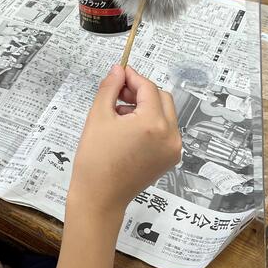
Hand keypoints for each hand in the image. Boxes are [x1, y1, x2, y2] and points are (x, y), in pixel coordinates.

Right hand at [68, 65, 181, 219]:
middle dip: (141, 92)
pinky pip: (165, 131)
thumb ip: (110, 88)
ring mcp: (173, 149)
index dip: (132, 77)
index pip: (148, 88)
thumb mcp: (98, 116)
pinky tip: (128, 129)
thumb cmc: (95, 160)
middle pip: (162, 98)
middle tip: (118, 93)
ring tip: (119, 113)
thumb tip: (118, 70)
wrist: (99, 198)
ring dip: (146, 107)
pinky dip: (151, 124)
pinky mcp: (169, 159)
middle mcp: (170, 136)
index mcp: (153, 124)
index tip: (119, 73)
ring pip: (165, 114)